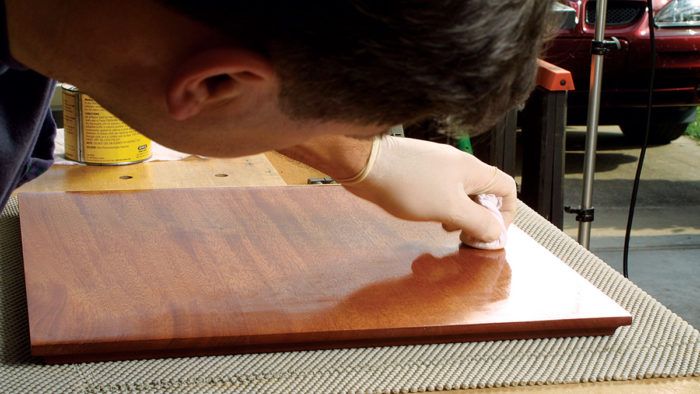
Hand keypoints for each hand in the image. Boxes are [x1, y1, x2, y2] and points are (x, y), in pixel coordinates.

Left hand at [338, 136, 515, 245]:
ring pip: (462, 196)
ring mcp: (439, 169)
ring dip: (459, 216)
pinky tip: (428, 218)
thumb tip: (497, 233)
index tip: (491, 233)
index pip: (507, 189)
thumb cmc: (405, 181)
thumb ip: (478, 222)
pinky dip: (441, 209)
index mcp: (473, 170)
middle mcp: (459, 167)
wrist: (366, 164)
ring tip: (445, 228)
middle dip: (479, 219)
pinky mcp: (421, 175)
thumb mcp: (449, 208)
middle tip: (465, 237)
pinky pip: (442, 194)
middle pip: (484, 195)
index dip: (505, 214)